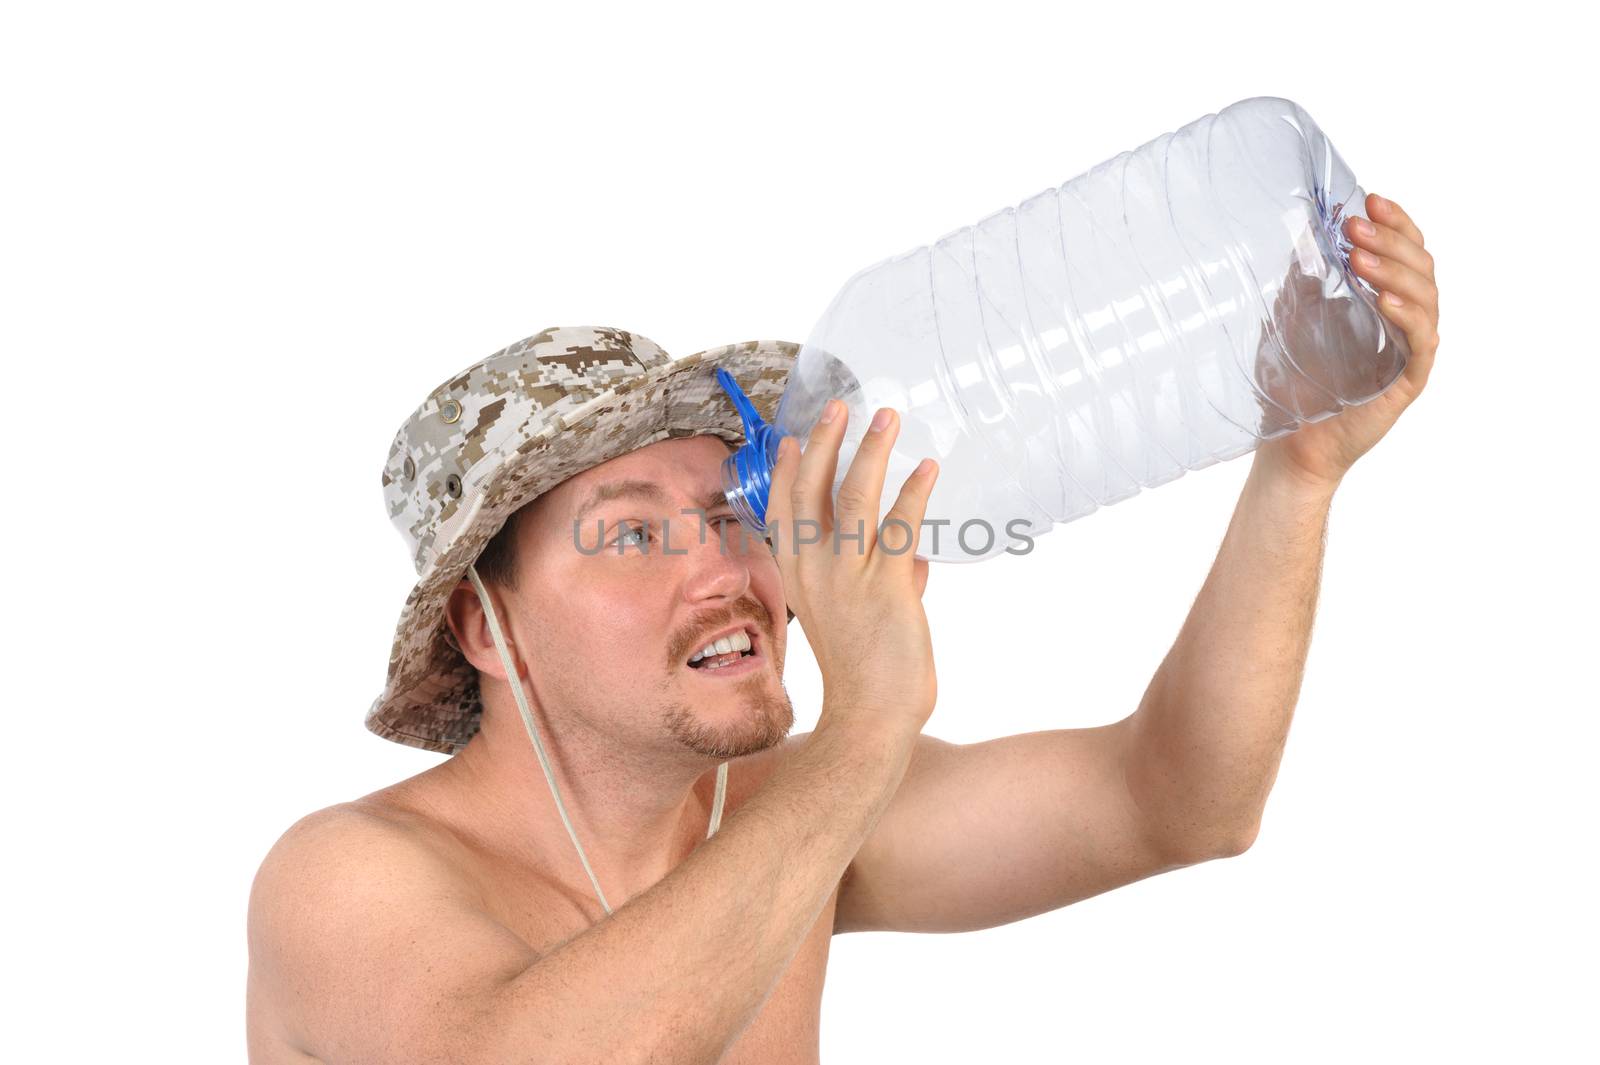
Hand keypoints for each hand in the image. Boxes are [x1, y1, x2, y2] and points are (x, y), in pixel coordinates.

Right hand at [764, 400, 939, 734]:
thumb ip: (887, 579)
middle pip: (808, 489)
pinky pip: (900, 526)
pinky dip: (915, 493)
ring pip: (854, 497)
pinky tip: (927, 468)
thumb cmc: (866, 673)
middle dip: (823, 442)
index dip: (785, 469)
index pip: (782, 510)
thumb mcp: (861, 617)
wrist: (870, 717)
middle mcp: (813, 569)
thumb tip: (917, 556)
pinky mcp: (885, 584)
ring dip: (870, 451)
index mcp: (797, 577)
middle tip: (841, 406)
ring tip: (888, 417)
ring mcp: (847, 574)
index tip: (791, 437)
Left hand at [1255, 192, 1440, 492]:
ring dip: (1394, 271)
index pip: (1405, 252)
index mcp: (1383, 303)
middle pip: (1420, 267)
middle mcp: (1404, 323)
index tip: (1368, 200)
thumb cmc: (1292, 388)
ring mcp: (1410, 352)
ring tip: (1360, 257)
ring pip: (1425, 297)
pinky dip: (1405, 315)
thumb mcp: (1289, 322)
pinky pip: (1421, 342)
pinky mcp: (1409, 381)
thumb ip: (1302, 282)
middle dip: (1390, 240)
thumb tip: (1304, 235)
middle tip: (1355, 226)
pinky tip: (1382, 300)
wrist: (1289, 445)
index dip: (1394, 223)